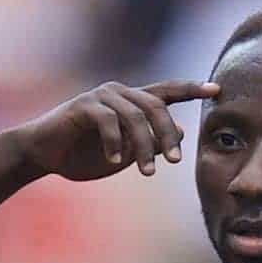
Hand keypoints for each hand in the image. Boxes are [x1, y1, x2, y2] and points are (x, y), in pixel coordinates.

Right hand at [13, 80, 219, 180]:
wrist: (44, 154)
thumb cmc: (85, 155)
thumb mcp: (126, 155)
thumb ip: (151, 144)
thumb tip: (182, 135)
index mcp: (133, 102)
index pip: (168, 91)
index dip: (192, 89)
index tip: (217, 90)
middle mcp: (120, 93)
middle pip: (157, 107)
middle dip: (168, 135)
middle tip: (175, 162)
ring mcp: (101, 96)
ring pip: (136, 117)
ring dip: (144, 147)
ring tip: (147, 173)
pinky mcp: (83, 105)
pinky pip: (109, 122)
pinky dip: (115, 144)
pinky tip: (114, 161)